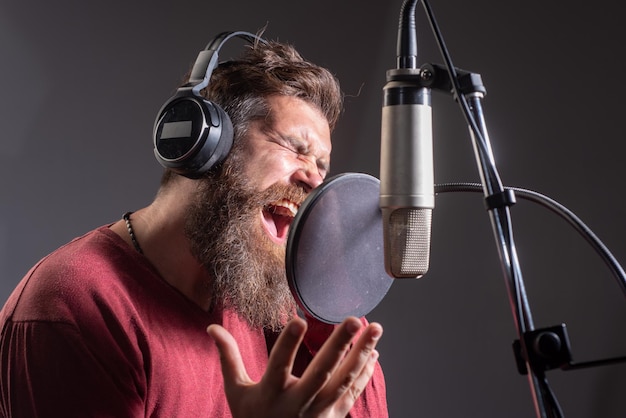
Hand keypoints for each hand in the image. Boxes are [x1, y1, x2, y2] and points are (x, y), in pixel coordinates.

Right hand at [207, 316, 382, 417]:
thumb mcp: (236, 391)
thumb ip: (228, 357)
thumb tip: (212, 326)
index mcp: (271, 394)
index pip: (279, 365)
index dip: (288, 343)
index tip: (300, 319)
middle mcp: (297, 404)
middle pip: (321, 373)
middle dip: (338, 345)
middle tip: (352, 319)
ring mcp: (319, 413)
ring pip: (344, 380)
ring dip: (361, 353)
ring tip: (376, 328)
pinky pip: (353, 393)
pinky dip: (364, 372)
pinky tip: (374, 351)